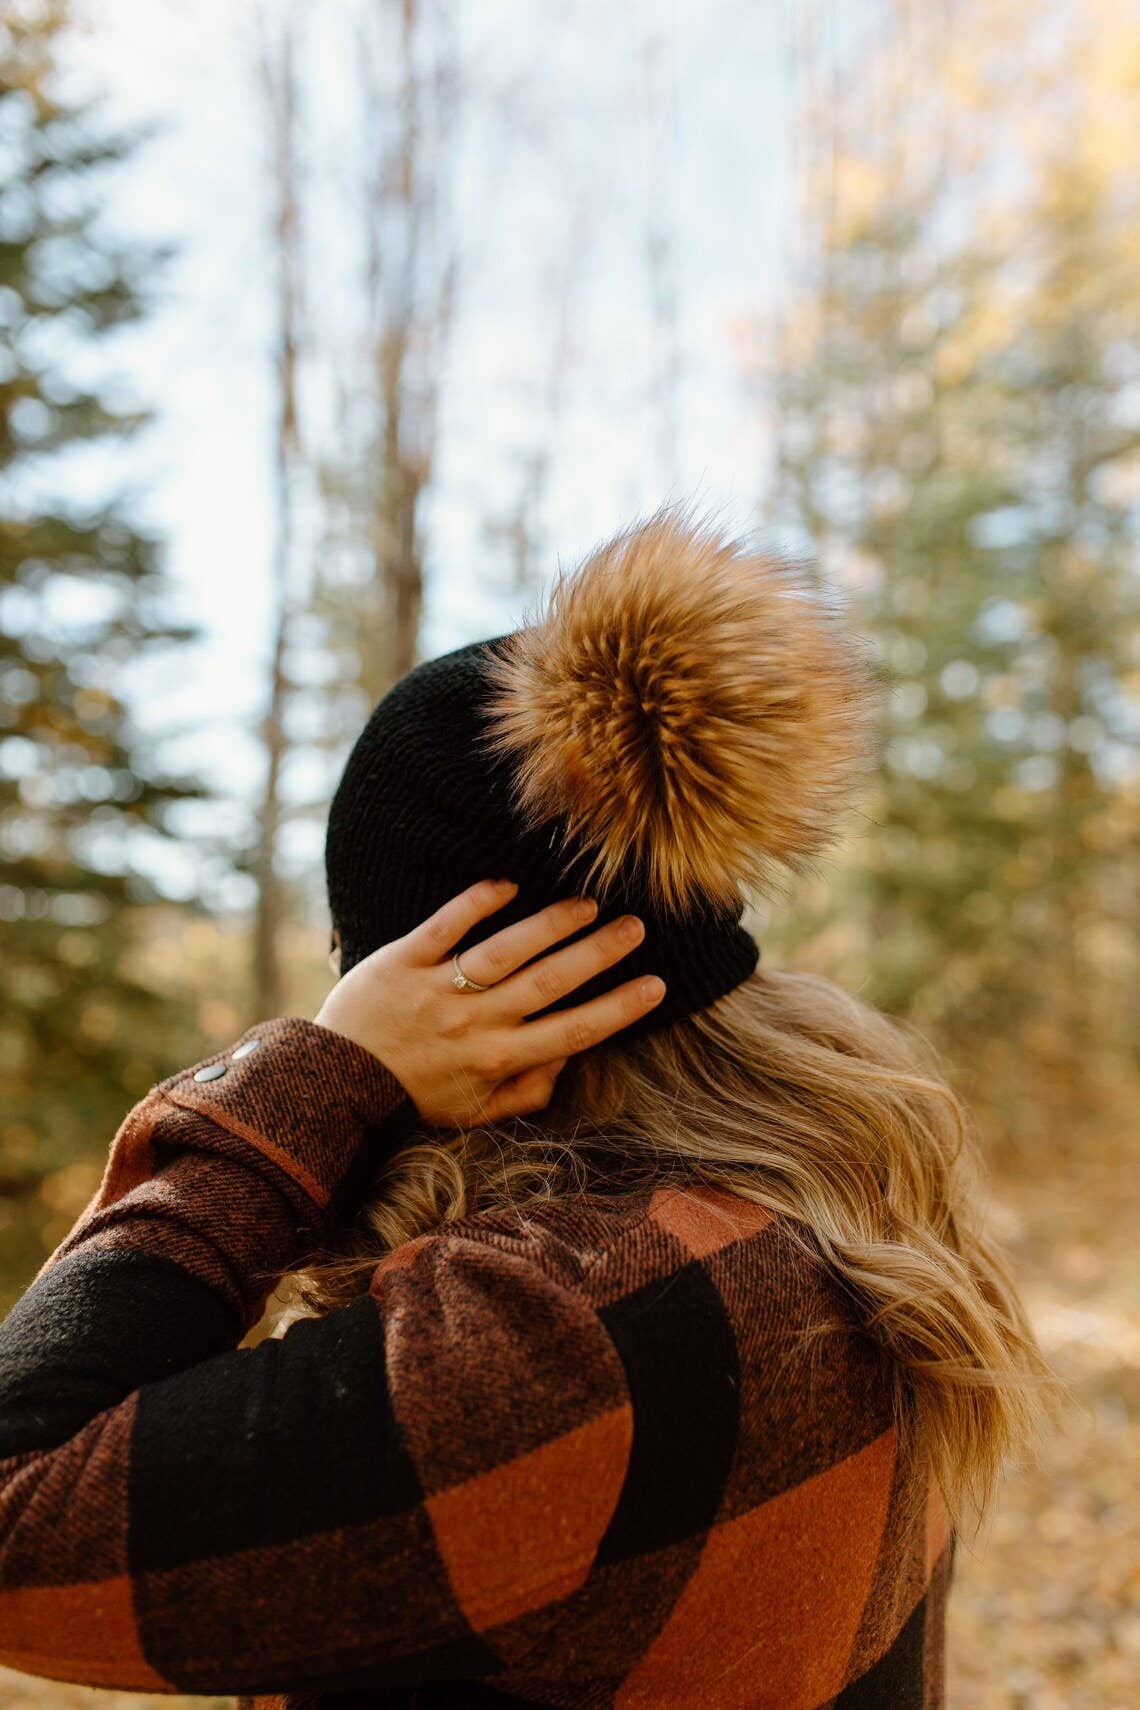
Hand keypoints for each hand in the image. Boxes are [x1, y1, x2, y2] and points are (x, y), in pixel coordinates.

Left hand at [312, 878, 665, 1128]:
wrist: (335, 1081)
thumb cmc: (414, 1097)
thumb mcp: (475, 1112)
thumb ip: (527, 1092)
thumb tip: (568, 1059)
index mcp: (497, 1061)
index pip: (572, 1032)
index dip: (618, 1010)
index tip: (656, 986)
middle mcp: (474, 1024)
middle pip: (549, 983)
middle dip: (598, 955)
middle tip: (636, 928)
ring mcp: (438, 989)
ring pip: (505, 950)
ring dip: (551, 924)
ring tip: (589, 905)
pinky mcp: (403, 960)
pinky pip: (444, 925)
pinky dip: (476, 903)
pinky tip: (508, 884)